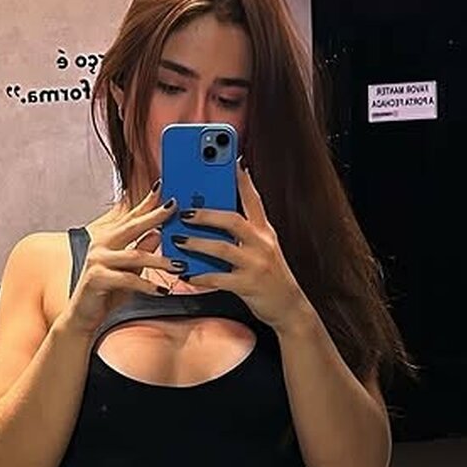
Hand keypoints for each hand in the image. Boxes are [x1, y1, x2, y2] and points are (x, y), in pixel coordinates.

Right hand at [64, 185, 183, 336]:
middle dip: (155, 216)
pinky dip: (147, 286)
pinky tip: (163, 291)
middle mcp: (101, 244)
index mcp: (108, 239)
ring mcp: (97, 260)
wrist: (83, 316)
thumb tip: (158, 233)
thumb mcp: (130, 270)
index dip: (146, 202)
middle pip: (132, 226)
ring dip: (160, 261)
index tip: (162, 187)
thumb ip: (141, 251)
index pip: (130, 217)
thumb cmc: (107, 293)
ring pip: (135, 255)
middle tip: (175, 207)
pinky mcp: (97, 278)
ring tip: (180, 266)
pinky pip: (128, 279)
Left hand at [172, 164, 308, 332]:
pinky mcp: (248, 285)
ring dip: (197, 243)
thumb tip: (216, 214)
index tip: (229, 160)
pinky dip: (200, 276)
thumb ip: (245, 231)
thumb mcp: (262, 248)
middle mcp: (262, 243)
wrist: (289, 306)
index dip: (241, 179)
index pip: (253, 199)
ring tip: (177, 239)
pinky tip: (186, 274)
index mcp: (264, 231)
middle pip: (233, 220)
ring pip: (223, 248)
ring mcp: (256, 264)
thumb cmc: (269, 275)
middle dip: (206, 213)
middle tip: (184, 210)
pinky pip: (219, 278)